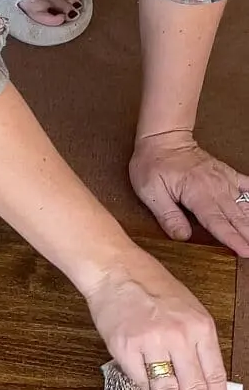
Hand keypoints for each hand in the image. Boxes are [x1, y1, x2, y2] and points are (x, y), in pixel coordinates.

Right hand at [84, 252, 231, 389]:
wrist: (117, 271)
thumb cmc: (152, 288)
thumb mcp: (189, 311)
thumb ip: (197, 345)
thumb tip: (203, 385)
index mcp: (200, 327)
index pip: (214, 376)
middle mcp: (179, 335)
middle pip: (194, 389)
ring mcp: (151, 342)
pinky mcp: (125, 348)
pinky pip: (140, 382)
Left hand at [130, 130, 248, 256]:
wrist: (163, 138)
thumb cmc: (153, 163)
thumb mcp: (151, 192)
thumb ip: (168, 216)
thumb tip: (182, 237)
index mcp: (197, 193)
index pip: (218, 222)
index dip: (232, 238)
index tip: (245, 251)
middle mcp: (216, 187)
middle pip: (237, 217)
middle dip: (248, 235)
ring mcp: (224, 180)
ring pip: (246, 205)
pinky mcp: (227, 174)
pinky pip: (248, 187)